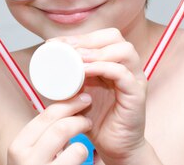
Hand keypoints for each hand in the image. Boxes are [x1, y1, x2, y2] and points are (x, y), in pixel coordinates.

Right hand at [7, 93, 93, 164]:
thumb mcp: (29, 153)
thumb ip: (41, 134)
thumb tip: (64, 105)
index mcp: (18, 146)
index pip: (45, 116)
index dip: (66, 104)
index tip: (79, 99)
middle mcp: (27, 160)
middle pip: (60, 127)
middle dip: (79, 117)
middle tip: (87, 116)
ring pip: (76, 147)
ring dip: (85, 143)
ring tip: (86, 143)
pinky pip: (80, 161)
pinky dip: (86, 158)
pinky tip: (82, 160)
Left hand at [52, 28, 147, 163]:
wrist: (113, 147)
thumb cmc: (97, 118)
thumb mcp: (78, 92)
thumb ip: (68, 77)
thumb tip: (46, 62)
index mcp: (113, 62)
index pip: (100, 37)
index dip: (78, 36)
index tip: (55, 43)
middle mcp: (127, 67)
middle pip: (115, 36)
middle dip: (87, 39)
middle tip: (67, 49)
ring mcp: (134, 79)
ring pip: (124, 50)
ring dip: (96, 51)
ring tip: (77, 58)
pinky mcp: (137, 94)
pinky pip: (123, 74)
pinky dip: (103, 67)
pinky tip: (86, 71)